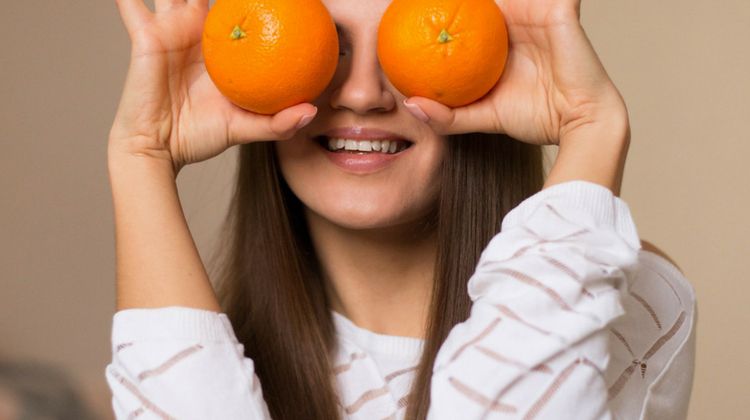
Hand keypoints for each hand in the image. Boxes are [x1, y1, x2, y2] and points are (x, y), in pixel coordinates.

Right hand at [109, 0, 317, 174]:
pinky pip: (133, 6)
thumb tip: (312, 113)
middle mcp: (198, 33)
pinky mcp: (146, 36)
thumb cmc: (199, 137)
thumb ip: (278, 123)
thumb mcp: (244, 128)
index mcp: (225, 48)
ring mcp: (171, 30)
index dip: (256, 1)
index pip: (244, 12)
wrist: (157, 147)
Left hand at [402, 0, 628, 146]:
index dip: (444, 14)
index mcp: (496, 42)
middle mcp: (515, 22)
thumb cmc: (536, 119)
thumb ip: (448, 115)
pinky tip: (500, 0)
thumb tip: (410, 106)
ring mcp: (537, 12)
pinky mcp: (558, 7)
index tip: (411, 10)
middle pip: (481, 4)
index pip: (464, 19)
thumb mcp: (482, 115)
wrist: (578, 122)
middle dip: (457, 1)